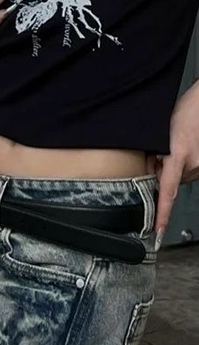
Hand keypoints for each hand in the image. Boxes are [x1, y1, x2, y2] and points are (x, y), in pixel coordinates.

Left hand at [152, 80, 198, 243]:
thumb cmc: (187, 112)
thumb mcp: (161, 135)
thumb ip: (154, 158)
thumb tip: (149, 174)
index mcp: (179, 156)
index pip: (166, 193)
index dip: (161, 216)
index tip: (157, 233)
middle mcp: (194, 164)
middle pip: (169, 183)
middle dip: (161, 174)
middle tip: (160, 155)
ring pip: (180, 178)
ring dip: (173, 169)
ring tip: (175, 148)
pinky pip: (190, 172)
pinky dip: (184, 166)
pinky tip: (184, 150)